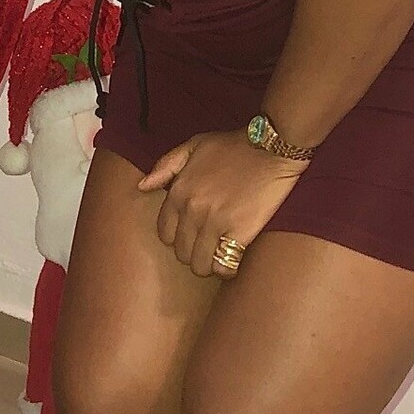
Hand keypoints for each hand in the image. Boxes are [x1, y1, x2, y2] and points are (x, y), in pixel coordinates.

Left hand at [137, 129, 311, 278]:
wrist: (271, 148)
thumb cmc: (234, 146)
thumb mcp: (194, 145)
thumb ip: (166, 165)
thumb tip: (142, 186)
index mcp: (179, 191)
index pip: (165, 233)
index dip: (178, 238)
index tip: (191, 236)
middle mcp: (192, 210)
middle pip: (182, 253)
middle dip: (193, 252)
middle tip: (208, 246)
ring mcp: (215, 223)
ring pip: (200, 264)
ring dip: (209, 264)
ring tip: (220, 255)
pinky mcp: (239, 232)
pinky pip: (224, 266)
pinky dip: (227, 268)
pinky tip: (234, 258)